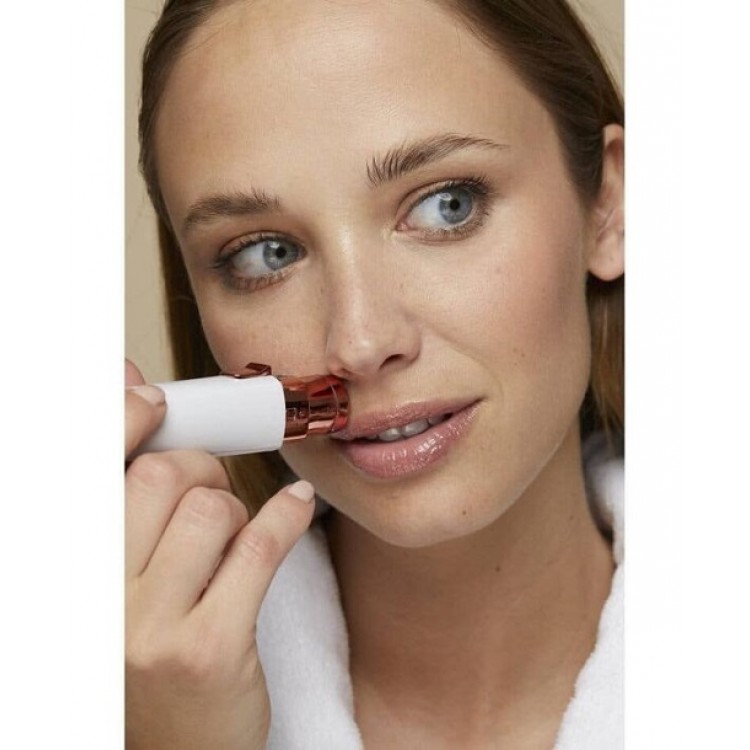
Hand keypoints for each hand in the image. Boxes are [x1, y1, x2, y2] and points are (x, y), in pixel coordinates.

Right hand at [125, 360, 314, 749]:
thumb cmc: (145, 652)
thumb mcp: (118, 573)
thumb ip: (124, 487)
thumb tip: (126, 378)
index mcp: (70, 568)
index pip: (91, 465)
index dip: (123, 416)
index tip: (154, 400)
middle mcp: (95, 595)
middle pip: (162, 475)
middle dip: (201, 472)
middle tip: (212, 493)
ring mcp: (146, 627)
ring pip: (214, 508)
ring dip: (237, 513)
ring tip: (232, 543)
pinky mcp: (207, 648)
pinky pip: (259, 547)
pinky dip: (286, 517)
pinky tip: (296, 509)